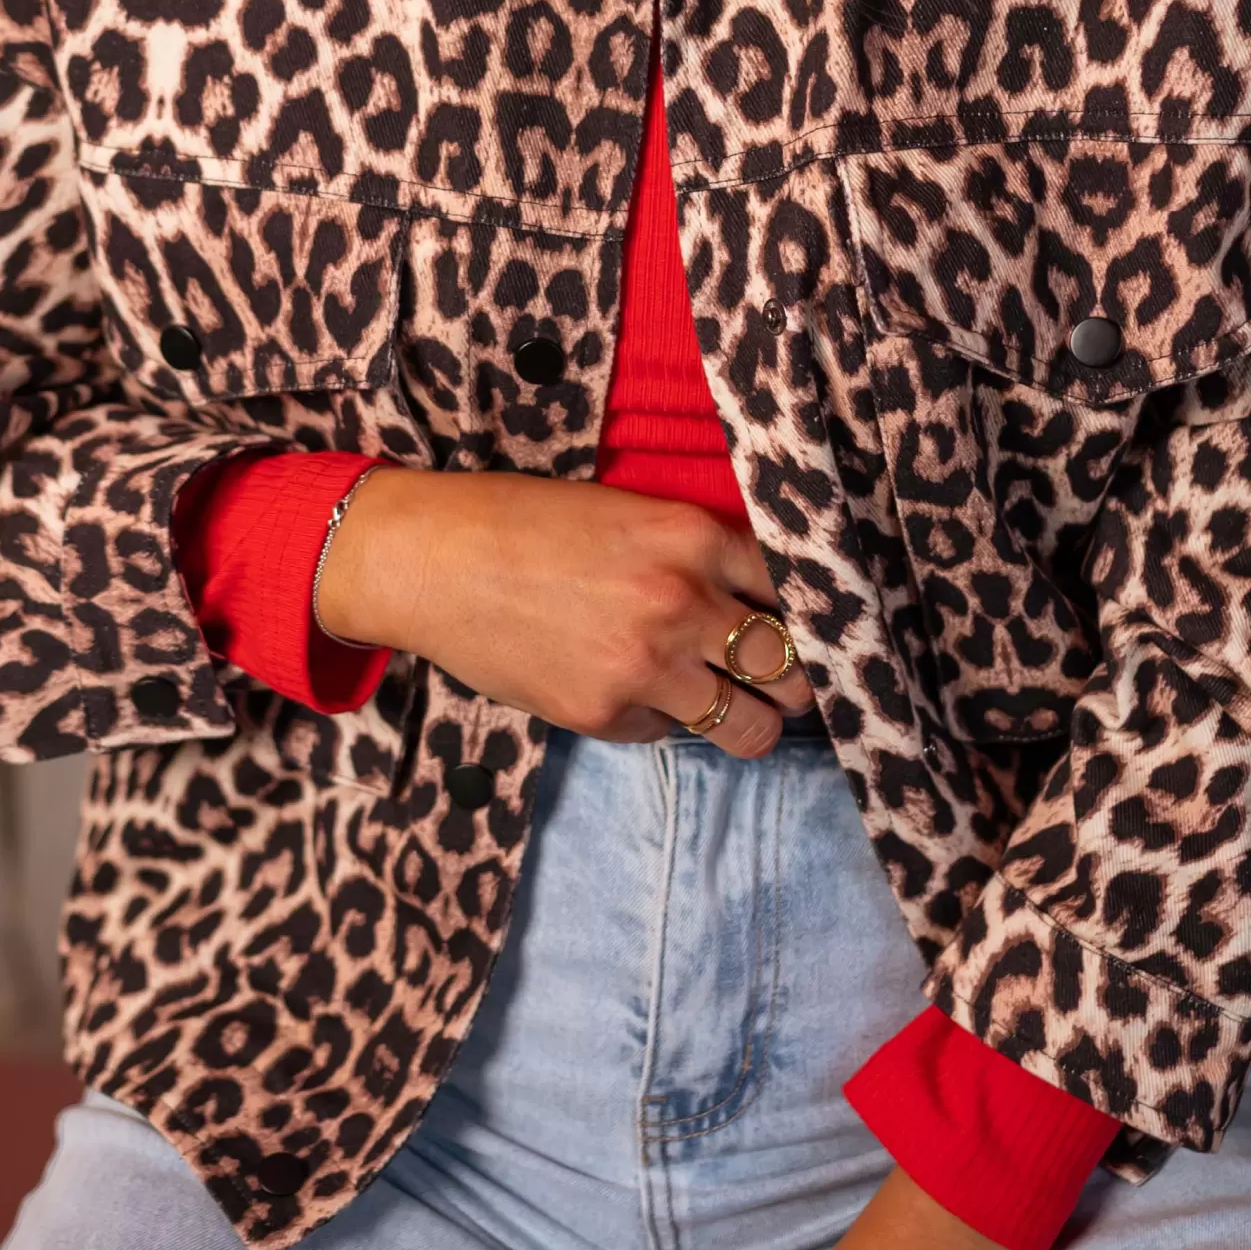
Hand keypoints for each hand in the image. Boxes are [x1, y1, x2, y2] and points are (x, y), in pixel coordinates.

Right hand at [315, 467, 816, 757]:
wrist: (433, 560)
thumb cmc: (530, 525)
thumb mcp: (632, 514)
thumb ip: (702, 554)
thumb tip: (769, 607)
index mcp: (695, 537)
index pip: (801, 594)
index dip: (815, 620)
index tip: (816, 633)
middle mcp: (683, 604)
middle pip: (794, 671)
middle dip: (796, 682)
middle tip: (780, 679)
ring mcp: (645, 668)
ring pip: (751, 728)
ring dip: (749, 721)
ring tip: (731, 706)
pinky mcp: (605, 716)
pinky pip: (671, 735)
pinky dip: (664, 721)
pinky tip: (632, 689)